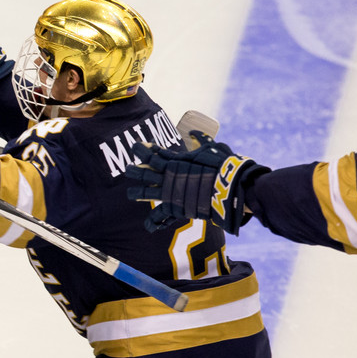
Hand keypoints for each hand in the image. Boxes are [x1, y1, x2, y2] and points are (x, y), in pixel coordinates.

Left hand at [126, 132, 268, 233]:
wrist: (229, 185)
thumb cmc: (222, 164)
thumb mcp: (211, 147)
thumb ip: (201, 139)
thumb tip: (193, 132)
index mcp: (176, 161)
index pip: (155, 153)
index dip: (144, 150)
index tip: (135, 147)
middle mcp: (169, 176)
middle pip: (146, 172)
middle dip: (135, 171)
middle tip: (128, 170)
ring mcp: (171, 192)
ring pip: (148, 193)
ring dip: (138, 194)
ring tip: (130, 195)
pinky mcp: (176, 207)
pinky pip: (162, 215)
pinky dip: (155, 222)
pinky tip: (148, 226)